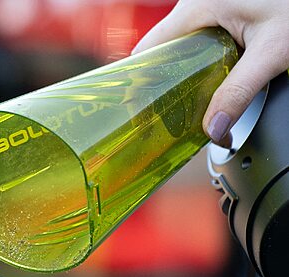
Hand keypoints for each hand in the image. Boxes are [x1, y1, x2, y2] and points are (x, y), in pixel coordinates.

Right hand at [132, 0, 288, 143]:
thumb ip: (240, 91)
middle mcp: (197, 4)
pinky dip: (194, 66)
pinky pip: (196, 42)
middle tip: (164, 114)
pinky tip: (204, 85)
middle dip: (160, 83)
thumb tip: (214, 129)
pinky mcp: (222, 14)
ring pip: (179, 48)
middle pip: (162, 51)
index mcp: (198, 5)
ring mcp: (209, 8)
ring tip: (181, 106)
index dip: (140, 78)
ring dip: (179, 76)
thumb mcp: (271, 50)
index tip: (140, 107)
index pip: (150, 47)